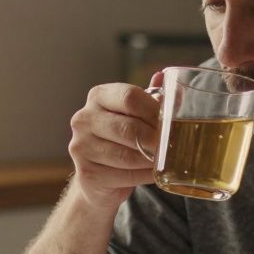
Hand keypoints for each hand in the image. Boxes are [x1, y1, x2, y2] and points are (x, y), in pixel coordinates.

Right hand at [67, 76, 161, 209]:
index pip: (129, 97)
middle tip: (171, 145)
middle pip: (129, 128)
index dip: (154, 110)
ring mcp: (81, 147)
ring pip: (127, 155)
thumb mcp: (135, 115)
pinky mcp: (86, 173)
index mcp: (98, 96)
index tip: (170, 121)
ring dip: (151, 160)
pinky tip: (153, 173)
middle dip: (154, 138)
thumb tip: (167, 78)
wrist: (99, 175)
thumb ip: (150, 98)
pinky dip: (144, 175)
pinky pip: (124, 175)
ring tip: (164, 160)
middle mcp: (84, 119)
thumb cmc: (121, 139)